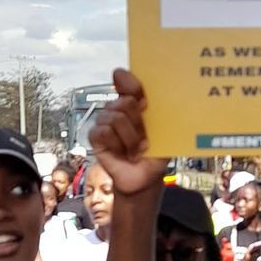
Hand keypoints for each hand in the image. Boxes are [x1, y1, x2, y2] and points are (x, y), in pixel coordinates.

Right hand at [92, 70, 167, 195]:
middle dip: (137, 121)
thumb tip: (148, 97)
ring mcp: (106, 122)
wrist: (146, 178)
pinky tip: (122, 153)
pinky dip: (117, 143)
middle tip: (144, 138)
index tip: (139, 94)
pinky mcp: (96, 137)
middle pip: (124, 102)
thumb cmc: (155, 153)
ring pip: (114, 117)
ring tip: (135, 149)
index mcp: (136, 104)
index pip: (127, 83)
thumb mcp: (164, 130)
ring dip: (130, 138)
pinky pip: (103, 131)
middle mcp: (119, 110)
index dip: (130, 83)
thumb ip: (158, 109)